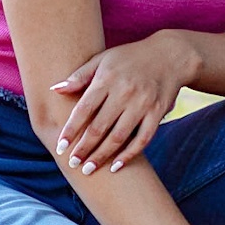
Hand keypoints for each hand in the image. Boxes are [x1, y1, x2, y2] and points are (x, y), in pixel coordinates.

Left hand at [52, 32, 195, 173]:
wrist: (170, 54)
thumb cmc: (129, 58)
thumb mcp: (103, 59)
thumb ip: (79, 76)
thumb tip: (54, 90)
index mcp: (107, 78)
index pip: (84, 109)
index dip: (71, 130)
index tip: (60, 147)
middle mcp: (124, 92)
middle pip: (100, 126)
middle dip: (84, 148)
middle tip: (72, 164)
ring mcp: (142, 103)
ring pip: (119, 136)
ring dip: (102, 155)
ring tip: (88, 170)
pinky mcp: (157, 113)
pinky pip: (142, 139)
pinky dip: (129, 154)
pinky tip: (116, 166)